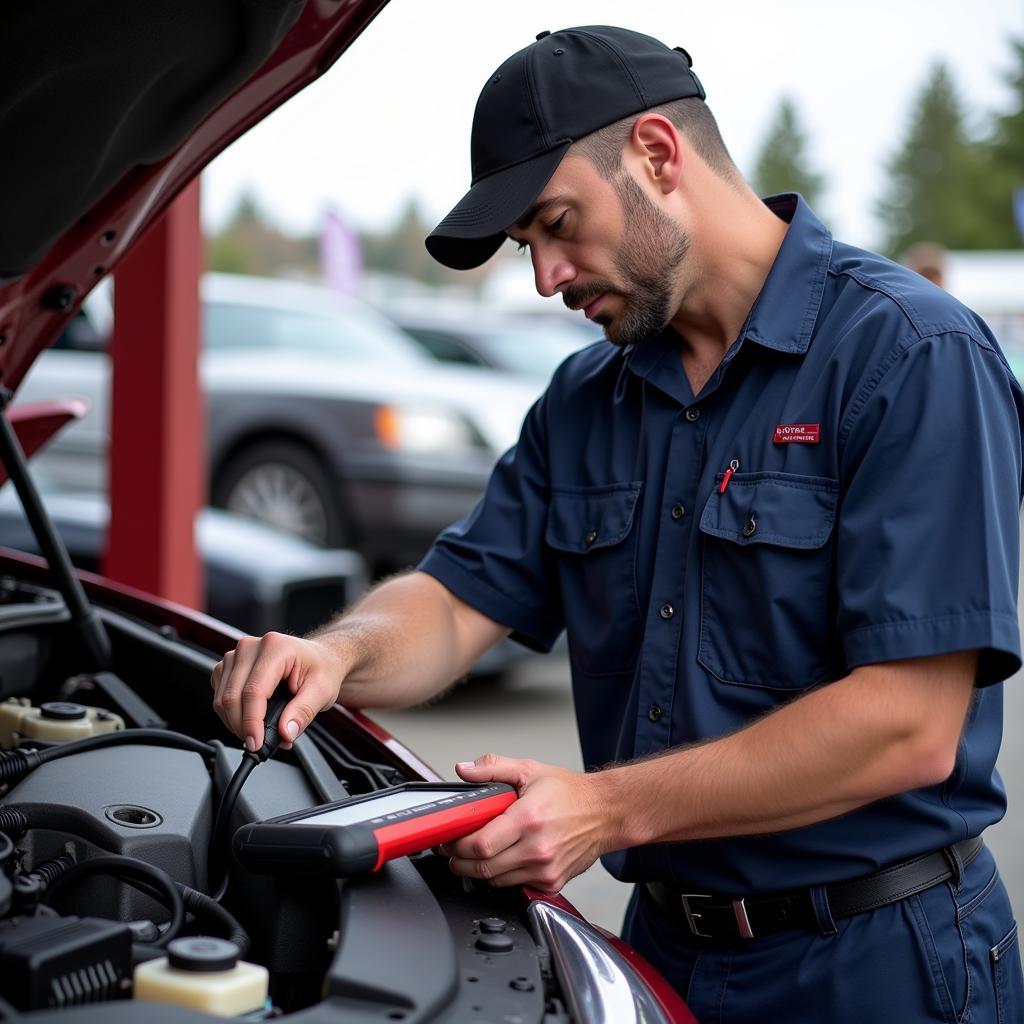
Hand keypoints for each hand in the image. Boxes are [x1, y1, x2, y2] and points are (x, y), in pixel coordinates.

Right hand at [211, 632, 347, 751]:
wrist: (319, 657)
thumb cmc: (321, 668)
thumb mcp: (323, 691)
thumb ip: (304, 712)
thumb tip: (285, 732)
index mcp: (275, 647)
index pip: (253, 691)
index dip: (251, 722)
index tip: (256, 744)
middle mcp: (251, 647)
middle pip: (232, 697)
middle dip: (243, 728)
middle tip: (262, 744)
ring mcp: (237, 655)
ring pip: (222, 700)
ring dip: (237, 724)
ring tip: (262, 732)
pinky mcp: (229, 666)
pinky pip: (219, 697)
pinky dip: (232, 715)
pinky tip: (251, 719)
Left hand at [440, 755, 609, 894]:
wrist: (606, 812)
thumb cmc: (570, 793)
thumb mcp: (529, 769)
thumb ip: (492, 767)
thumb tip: (463, 770)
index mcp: (528, 819)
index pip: (480, 845)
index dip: (457, 846)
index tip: (448, 840)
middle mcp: (537, 849)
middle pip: (484, 868)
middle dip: (460, 862)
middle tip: (453, 851)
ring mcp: (545, 869)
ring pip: (497, 881)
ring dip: (481, 871)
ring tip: (476, 855)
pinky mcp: (552, 883)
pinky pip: (517, 887)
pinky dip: (505, 877)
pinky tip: (505, 860)